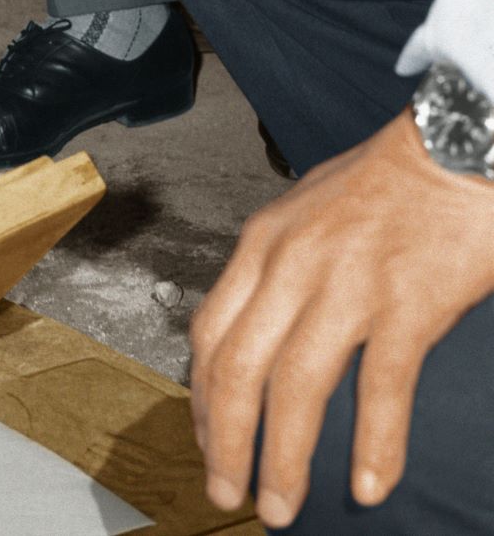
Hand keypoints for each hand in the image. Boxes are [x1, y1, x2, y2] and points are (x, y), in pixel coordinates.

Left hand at [191, 112, 493, 526]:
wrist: (450, 151)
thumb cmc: (378, 186)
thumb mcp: (299, 215)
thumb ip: (272, 269)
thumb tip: (250, 330)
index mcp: (260, 244)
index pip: (209, 332)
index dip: (201, 397)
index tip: (205, 441)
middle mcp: (291, 266)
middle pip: (237, 368)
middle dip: (226, 441)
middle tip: (228, 495)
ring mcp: (348, 286)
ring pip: (297, 388)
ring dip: (285, 458)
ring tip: (279, 507)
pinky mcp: (407, 305)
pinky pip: (382, 389)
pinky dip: (374, 445)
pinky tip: (369, 488)